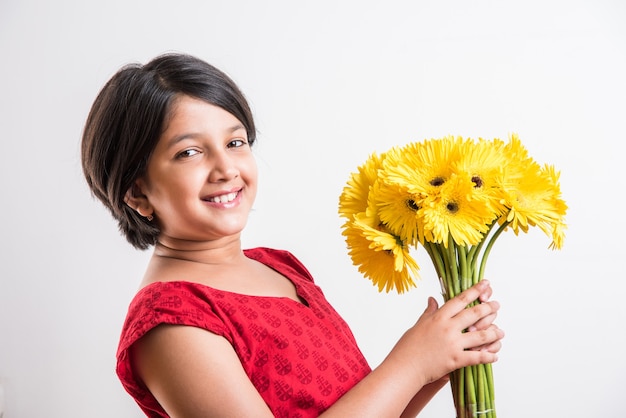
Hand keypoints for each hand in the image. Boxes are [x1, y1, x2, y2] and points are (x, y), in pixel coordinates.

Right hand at [389, 280, 504, 384]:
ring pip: (480, 336)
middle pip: (474, 314)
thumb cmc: (408, 346)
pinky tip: (495, 356)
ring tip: (501, 332)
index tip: (485, 284)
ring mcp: (453, 344)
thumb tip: (432, 299)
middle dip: (488, 308)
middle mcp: (447, 328)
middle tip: (497, 306)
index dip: (475, 290)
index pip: (460, 300)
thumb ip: (429, 312)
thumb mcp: (419, 324)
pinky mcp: (456, 360)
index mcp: (438, 317)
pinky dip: (488, 356)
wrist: (405, 367)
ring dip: (494, 333)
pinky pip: (477, 357)